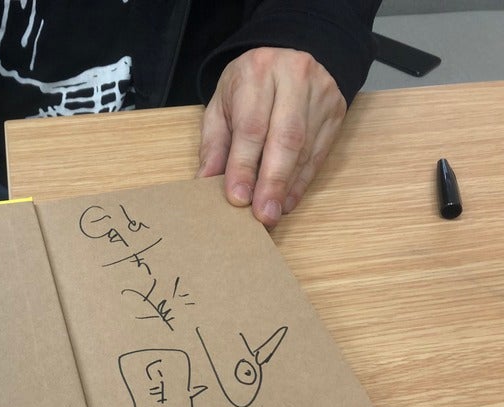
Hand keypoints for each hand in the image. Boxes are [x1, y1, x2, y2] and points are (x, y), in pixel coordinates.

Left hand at [197, 47, 346, 227]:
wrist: (287, 56)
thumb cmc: (247, 86)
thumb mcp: (221, 105)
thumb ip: (214, 143)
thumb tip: (207, 181)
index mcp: (258, 71)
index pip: (251, 126)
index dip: (245, 165)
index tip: (238, 197)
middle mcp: (294, 77)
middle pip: (286, 137)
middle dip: (272, 181)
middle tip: (263, 215)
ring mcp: (320, 94)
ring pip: (306, 148)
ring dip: (287, 186)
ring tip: (272, 213)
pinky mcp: (336, 111)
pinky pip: (319, 154)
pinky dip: (302, 181)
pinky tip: (287, 200)